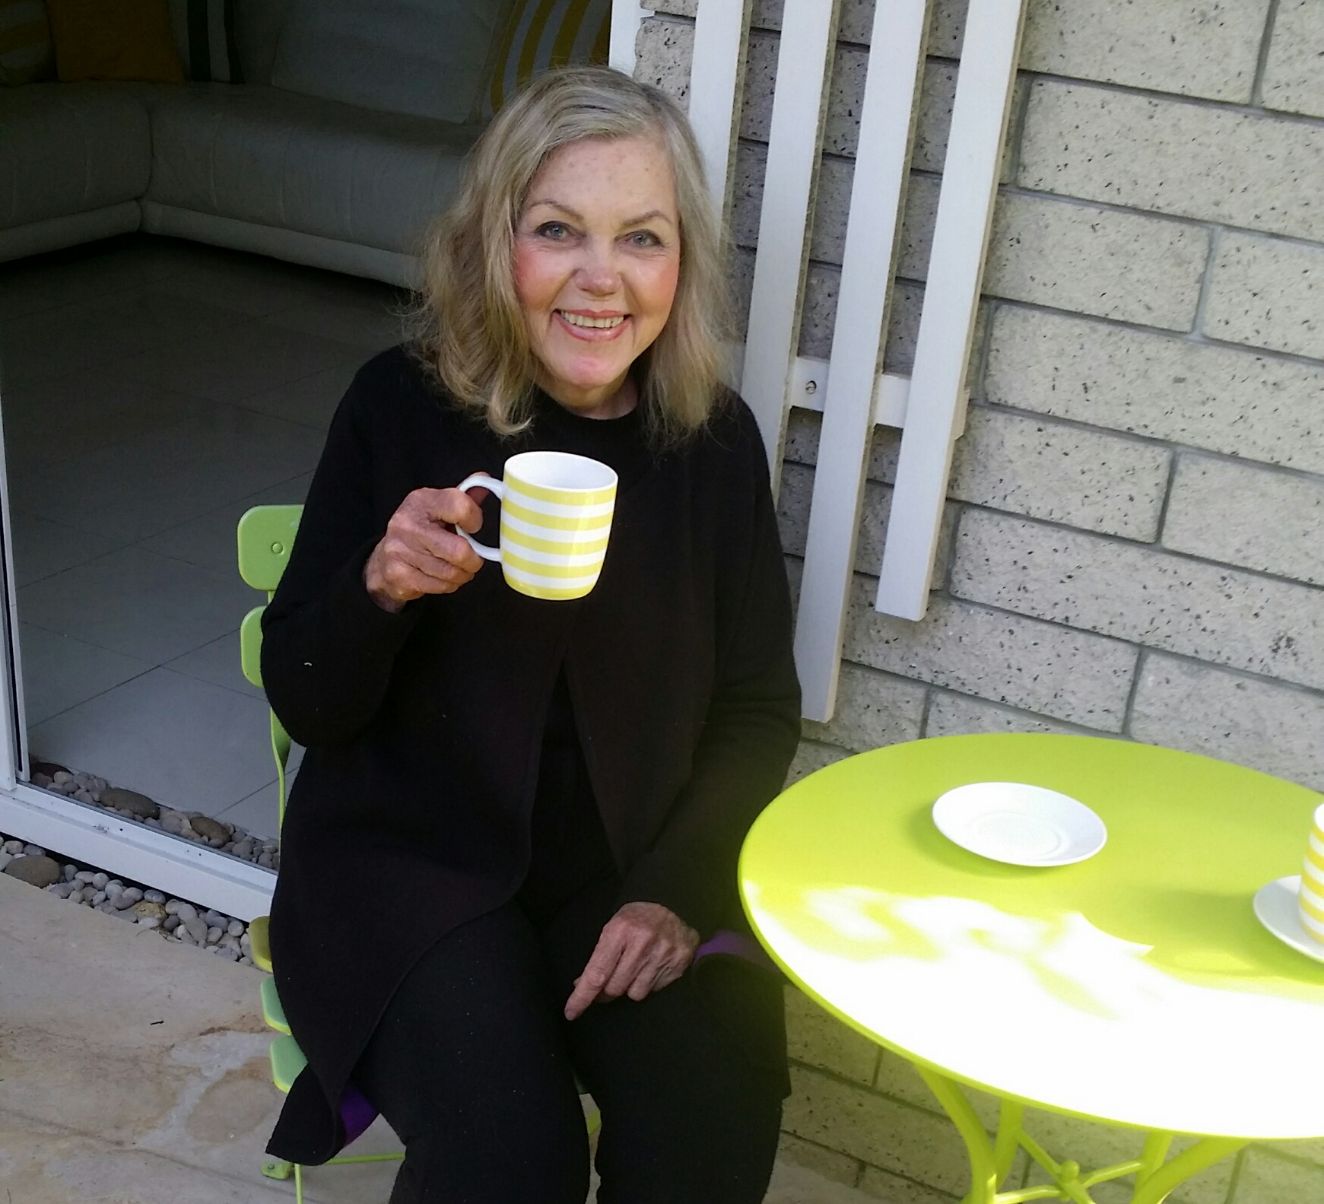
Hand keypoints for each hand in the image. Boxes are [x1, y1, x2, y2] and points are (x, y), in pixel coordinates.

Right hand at [363, 482, 489, 611]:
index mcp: (422, 500)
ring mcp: (400, 550)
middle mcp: (407, 523)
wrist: (384, 557)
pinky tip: (444, 577)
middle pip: (459, 550)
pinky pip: (440, 586)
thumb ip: (463, 497)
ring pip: (451, 572)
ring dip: (463, 574)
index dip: (475, 520)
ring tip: (459, 568)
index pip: (460, 506)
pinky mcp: (398, 574)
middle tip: (473, 559)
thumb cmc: (421, 530)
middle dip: (474, 560)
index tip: (473, 527)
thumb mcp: (439, 507)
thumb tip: (486, 480)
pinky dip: (449, 585)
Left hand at [564, 902, 698, 1020]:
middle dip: (607, 990)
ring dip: (629, 987)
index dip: (582, 996)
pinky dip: (647, 984)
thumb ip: (600, 955)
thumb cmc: (638, 919)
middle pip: (614, 988)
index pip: (597, 972)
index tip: (571, 1012)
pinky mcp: (677, 965)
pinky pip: (653, 991)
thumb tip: (580, 985)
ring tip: (635, 967)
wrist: (676, 908)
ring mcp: (662, 955)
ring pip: (634, 993)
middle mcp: (642, 944)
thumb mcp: (614, 926)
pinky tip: (651, 966)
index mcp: (620, 930)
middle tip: (609, 979)